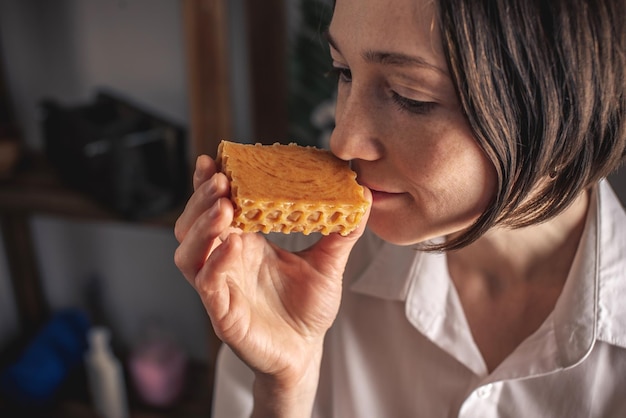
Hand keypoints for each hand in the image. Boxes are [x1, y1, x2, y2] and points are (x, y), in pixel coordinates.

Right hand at [174, 155, 370, 394]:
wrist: (306, 351)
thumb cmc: (308, 309)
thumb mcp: (327, 264)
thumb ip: (341, 233)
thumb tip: (363, 197)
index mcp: (244, 244)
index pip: (216, 207)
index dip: (208, 183)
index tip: (215, 158)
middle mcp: (225, 261)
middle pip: (193, 224)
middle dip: (201, 199)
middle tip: (220, 179)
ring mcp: (220, 287)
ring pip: (189, 253)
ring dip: (201, 226)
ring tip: (224, 207)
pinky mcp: (222, 313)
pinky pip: (207, 284)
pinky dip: (215, 263)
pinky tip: (233, 245)